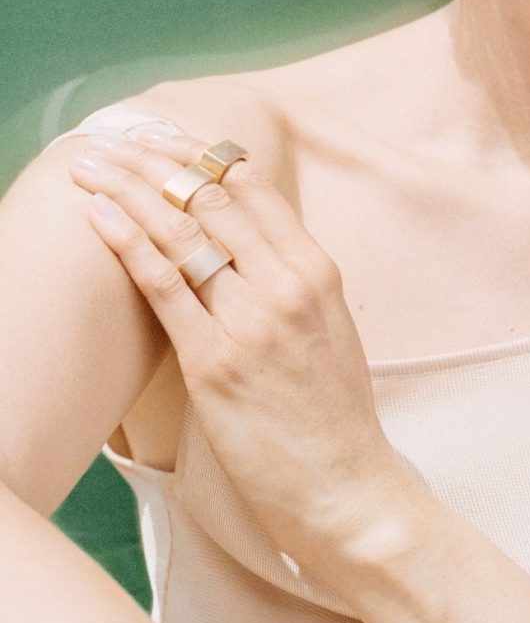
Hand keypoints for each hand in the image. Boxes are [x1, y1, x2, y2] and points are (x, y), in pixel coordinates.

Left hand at [68, 127, 411, 583]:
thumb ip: (291, 276)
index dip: (198, 152)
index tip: (160, 136)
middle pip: (208, 198)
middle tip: (113, 139)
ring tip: (91, 164)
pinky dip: (127, 243)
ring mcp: (251, 320)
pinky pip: (163, 286)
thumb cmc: (334, 411)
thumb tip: (242, 238)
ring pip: (180, 231)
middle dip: (153, 159)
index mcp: (316, 268)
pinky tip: (99, 215)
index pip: (249, 186)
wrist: (345, 485)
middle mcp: (286, 283)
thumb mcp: (329, 323)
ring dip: (128, 188)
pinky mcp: (215, 363)